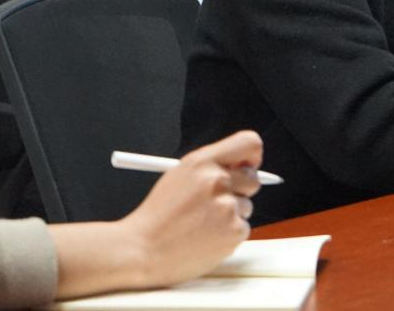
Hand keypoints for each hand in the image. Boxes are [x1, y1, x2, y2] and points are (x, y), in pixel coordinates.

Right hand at [121, 130, 263, 289]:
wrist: (140, 251)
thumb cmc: (158, 215)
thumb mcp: (178, 176)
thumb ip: (210, 166)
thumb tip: (243, 165)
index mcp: (202, 162)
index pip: (249, 143)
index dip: (252, 156)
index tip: (248, 166)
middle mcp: (217, 181)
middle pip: (253, 178)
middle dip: (241, 189)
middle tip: (218, 202)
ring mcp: (227, 207)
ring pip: (247, 206)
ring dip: (231, 214)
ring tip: (201, 224)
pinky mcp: (233, 232)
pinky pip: (243, 228)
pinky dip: (228, 234)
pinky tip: (205, 238)